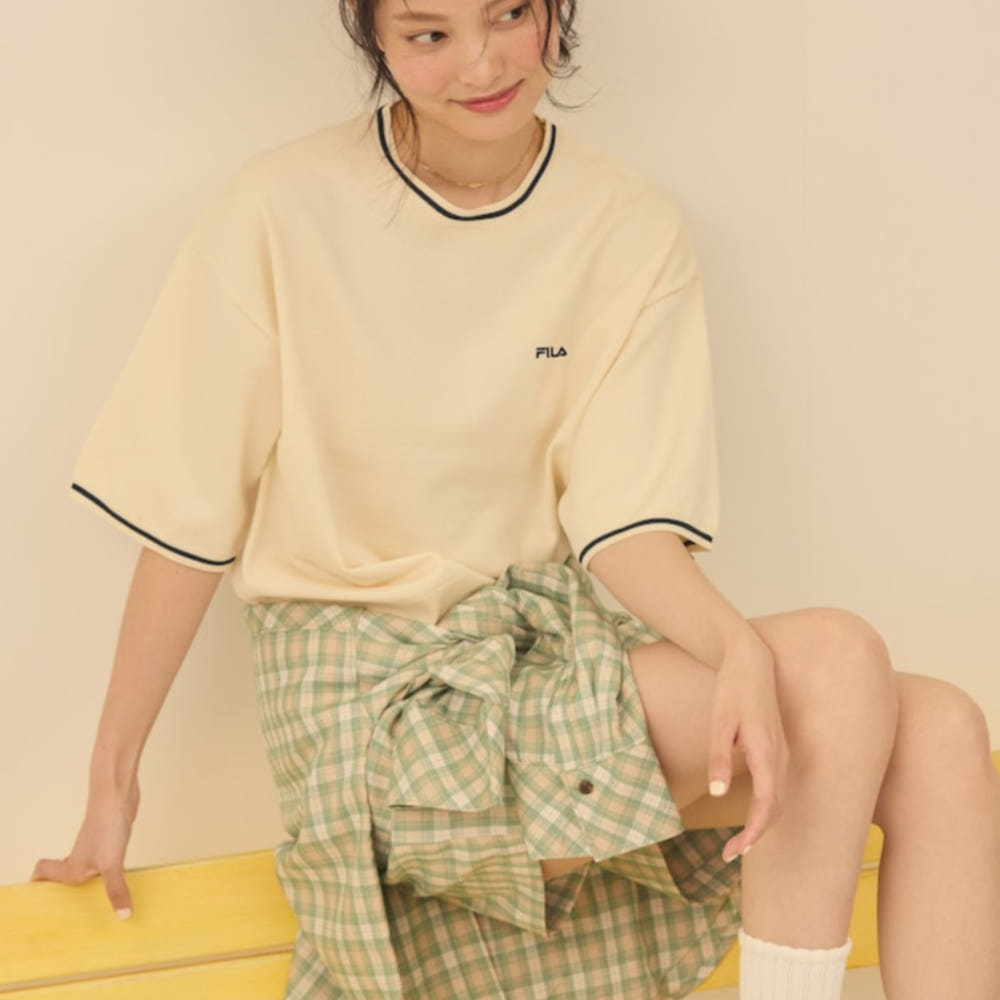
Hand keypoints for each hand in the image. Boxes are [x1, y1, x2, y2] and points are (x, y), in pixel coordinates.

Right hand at [32, 778, 139, 917]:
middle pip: (63, 875)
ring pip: (86, 867)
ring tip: (100, 901)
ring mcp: (95, 846)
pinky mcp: (111, 837)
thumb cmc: (107, 826)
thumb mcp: (112, 864)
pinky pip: (106, 858)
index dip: (38, 884)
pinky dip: (109, 870)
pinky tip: (123, 877)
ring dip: (91, 882)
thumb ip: (115, 890)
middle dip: (66, 892)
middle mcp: (79, 857)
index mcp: (72, 867)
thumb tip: (124, 916)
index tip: (40, 903)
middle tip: (74, 913)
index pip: (43, 874)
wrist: (117, 794)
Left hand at [707, 648, 787, 862]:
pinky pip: (777, 788)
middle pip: (775, 809)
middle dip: (754, 836)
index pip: (766, 805)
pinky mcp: (778, 750)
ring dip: (761, 824)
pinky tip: (748, 816)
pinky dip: (765, 808)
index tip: (734, 852)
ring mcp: (783, 754)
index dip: (753, 833)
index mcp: (767, 753)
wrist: (750, 661)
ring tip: (736, 843)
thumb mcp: (718, 721)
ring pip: (778, 800)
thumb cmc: (732, 689)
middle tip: (728, 855)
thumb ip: (718, 757)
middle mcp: (781, 757)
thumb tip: (717, 794)